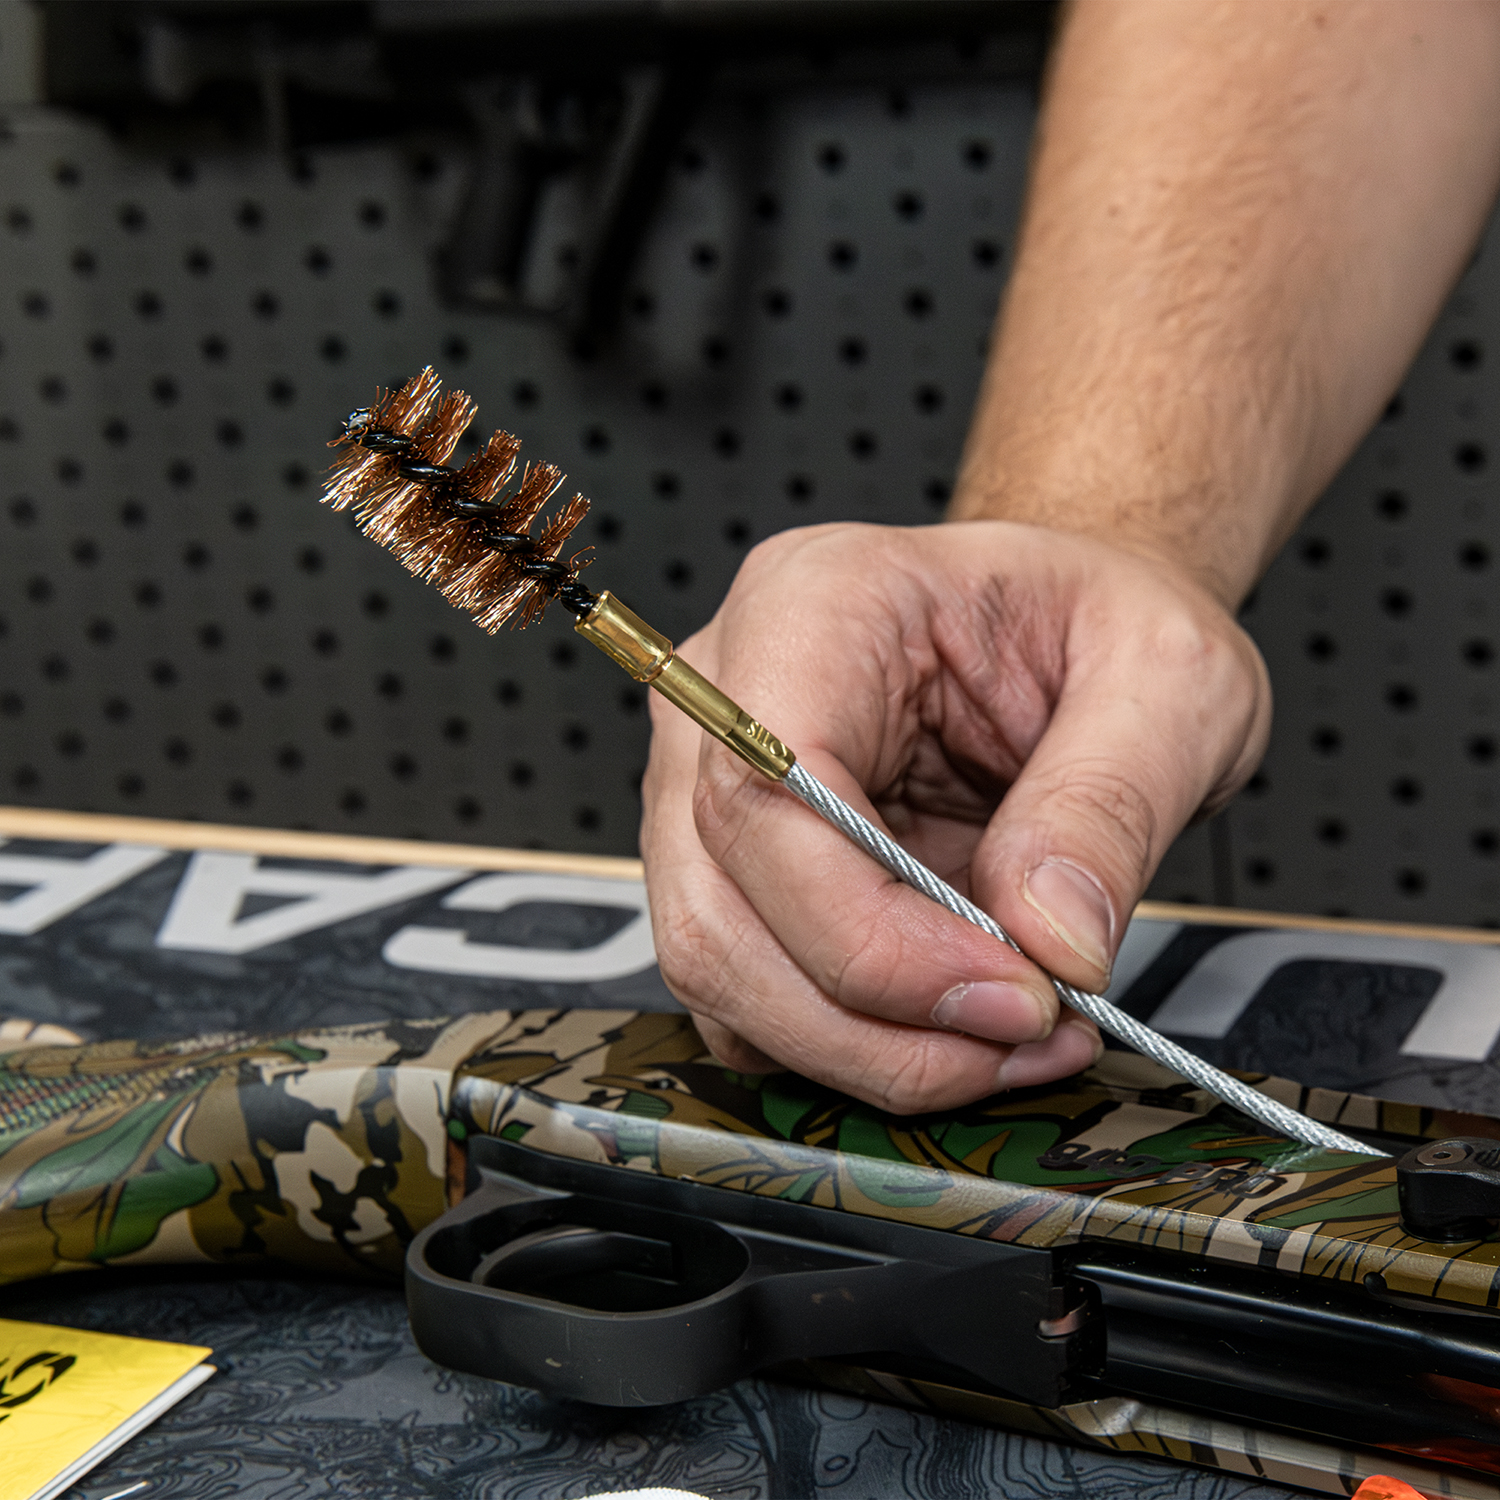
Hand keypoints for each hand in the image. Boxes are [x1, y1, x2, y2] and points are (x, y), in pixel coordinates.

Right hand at [639, 519, 1270, 1113]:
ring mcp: (714, 784)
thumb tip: (1049, 942)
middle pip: (719, 908)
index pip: (768, 794)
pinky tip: (962, 1030)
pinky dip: (853, 1044)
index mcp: (814, 607)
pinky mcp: (741, 868)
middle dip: (871, 1019)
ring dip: (863, 1048)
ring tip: (1014, 1038)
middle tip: (1027, 1031)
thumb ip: (1108, 803)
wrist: (1074, 628)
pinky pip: (750, 992)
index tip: (1012, 993)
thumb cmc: (1097, 620)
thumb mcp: (1166, 676)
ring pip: (719, 967)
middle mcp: (731, 696)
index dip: (871, 933)